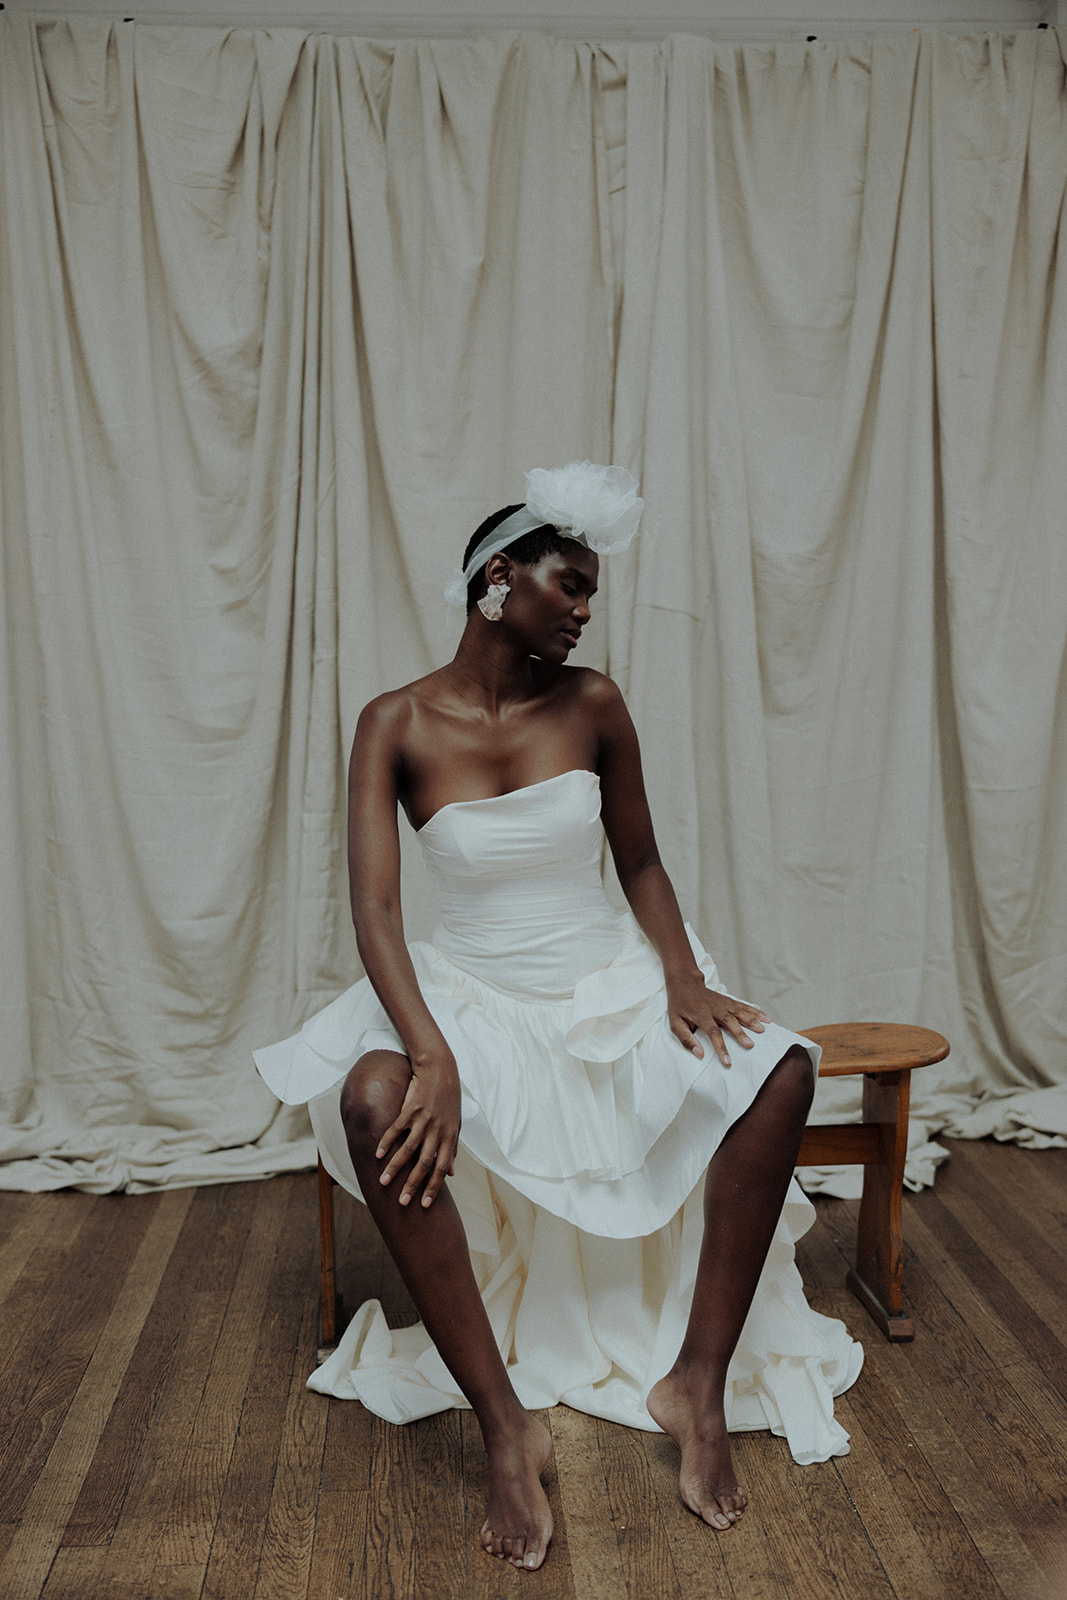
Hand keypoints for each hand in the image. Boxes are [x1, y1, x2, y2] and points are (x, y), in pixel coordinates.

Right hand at [375, 1052, 460, 1207]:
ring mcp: (423, 1120)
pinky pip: (396, 1129)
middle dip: (413, 1185)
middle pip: (424, 1164)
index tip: (425, 1205)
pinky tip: (377, 1155)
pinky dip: (386, 1142)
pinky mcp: (410, 1109)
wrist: (439, 1068)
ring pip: (408, 1149)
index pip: (441, 1169)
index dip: (433, 1188)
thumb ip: (452, 1149)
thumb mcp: (455, 1125)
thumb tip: (452, 1174)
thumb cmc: (448, 1098)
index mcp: (449, 1137)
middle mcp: (437, 1131)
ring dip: (395, 1168)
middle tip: (402, 1202)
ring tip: (383, 1182)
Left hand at [666, 973, 768, 1066]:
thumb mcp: (674, 1024)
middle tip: (751, 1045)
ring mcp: (723, 1002)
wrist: (684, 982)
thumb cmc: (679, 1006)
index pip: (713, 1033)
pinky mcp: (728, 1000)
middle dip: (741, 1033)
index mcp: (701, 1015)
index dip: (721, 1048)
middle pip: (730, 1021)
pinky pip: (743, 1006)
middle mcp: (714, 1008)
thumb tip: (699, 1055)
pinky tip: (766, 1018)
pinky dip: (755, 1011)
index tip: (728, 1062)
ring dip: (753, 1019)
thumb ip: (686, 1039)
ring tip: (765, 1028)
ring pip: (740, 1011)